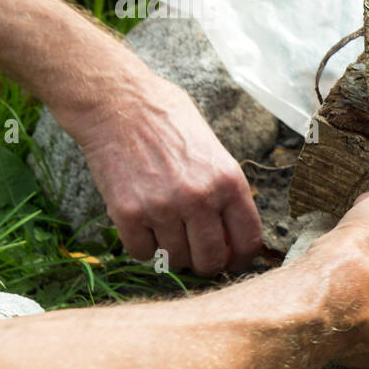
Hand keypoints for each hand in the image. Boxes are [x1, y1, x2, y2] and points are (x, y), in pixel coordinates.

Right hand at [66, 75, 262, 274]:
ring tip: (168, 230)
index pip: (248, 240)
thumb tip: (231, 236)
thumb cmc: (170, 122)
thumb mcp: (215, 152)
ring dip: (174, 253)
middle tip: (198, 254)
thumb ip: (226, 192)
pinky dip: (145, 248)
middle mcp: (200, 198)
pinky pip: (143, 253)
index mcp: (229, 181)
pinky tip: (145, 227)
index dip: (241, 258)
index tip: (233, 261)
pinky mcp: (128, 213)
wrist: (119, 104)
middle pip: (212, 260)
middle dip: (207, 264)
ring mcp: (163, 208)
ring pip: (177, 260)